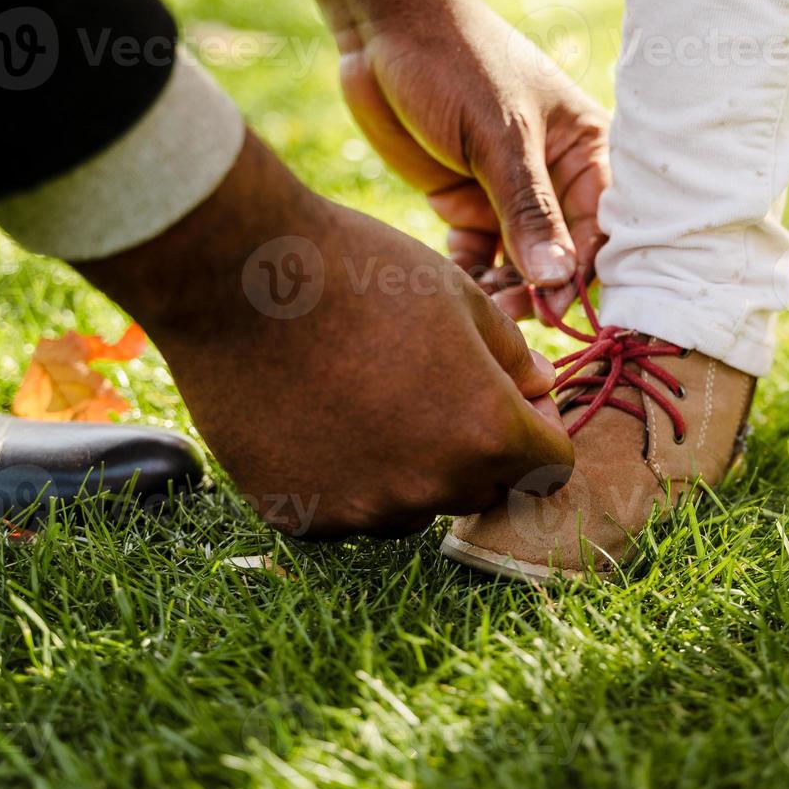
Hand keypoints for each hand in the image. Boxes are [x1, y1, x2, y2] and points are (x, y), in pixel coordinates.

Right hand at [76, 135, 573, 537]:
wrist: (238, 278)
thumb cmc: (361, 272)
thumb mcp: (462, 297)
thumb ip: (514, 357)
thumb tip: (539, 389)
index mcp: (487, 434)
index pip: (550, 468)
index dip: (539, 431)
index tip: (512, 399)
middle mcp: (431, 488)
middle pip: (482, 488)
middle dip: (476, 447)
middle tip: (431, 386)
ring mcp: (362, 509)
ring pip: (412, 505)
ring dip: (408, 468)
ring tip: (366, 395)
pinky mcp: (301, 516)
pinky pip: (346, 508)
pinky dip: (344, 475)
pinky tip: (318, 416)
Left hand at [338, 0, 608, 318]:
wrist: (383, 25)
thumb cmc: (456, 62)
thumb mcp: (499, 136)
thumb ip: (529, 210)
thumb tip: (560, 281)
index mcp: (586, 150)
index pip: (602, 227)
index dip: (582, 270)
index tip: (554, 306)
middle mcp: (555, 178)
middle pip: (562, 255)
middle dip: (540, 287)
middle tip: (511, 312)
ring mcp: (509, 194)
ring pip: (520, 264)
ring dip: (504, 289)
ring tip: (482, 306)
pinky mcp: (466, 202)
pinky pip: (478, 257)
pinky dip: (470, 276)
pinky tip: (457, 287)